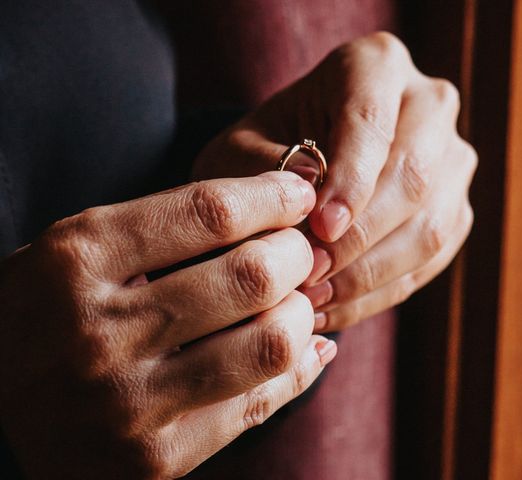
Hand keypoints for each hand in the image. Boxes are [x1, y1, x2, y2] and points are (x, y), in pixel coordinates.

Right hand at [0, 172, 335, 478]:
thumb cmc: (49, 309)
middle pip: (252, 276)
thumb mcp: (83, 249)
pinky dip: (298, 367)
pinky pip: (260, 404)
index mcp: (76, 260)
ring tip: (293, 301)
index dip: (273, 197)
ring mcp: (126, 403)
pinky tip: (301, 346)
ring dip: (302, 312)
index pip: (210, 212)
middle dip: (297, 254)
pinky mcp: (153, 460)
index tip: (297, 195)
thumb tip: (287, 201)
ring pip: (270, 343)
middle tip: (298, 252)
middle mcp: (98, 332)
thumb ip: (169, 225)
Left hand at [193, 32, 476, 331]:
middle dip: (362, 236)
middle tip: (311, 275)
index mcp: (375, 66)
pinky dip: (380, 292)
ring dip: (370, 273)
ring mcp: (452, 160)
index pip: (372, 121)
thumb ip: (267, 171)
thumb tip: (311, 203)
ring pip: (432, 226)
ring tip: (315, 297)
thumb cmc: (263, 152)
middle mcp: (428, 105)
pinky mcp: (456, 208)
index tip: (320, 229)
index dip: (350, 180)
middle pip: (416, 175)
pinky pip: (431, 260)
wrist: (296, 163)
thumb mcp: (242, 151)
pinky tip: (334, 307)